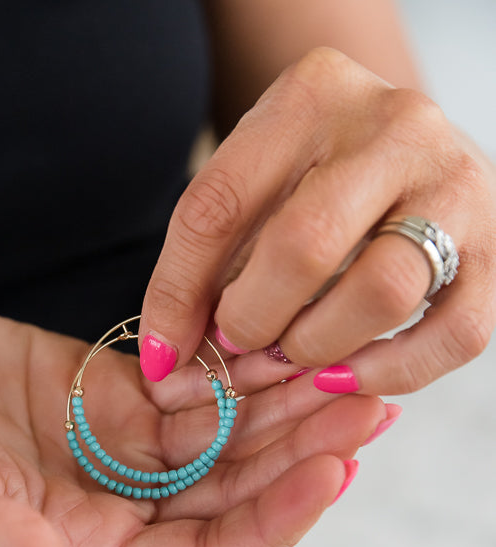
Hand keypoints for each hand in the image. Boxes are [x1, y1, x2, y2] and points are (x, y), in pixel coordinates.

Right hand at [0, 304, 389, 546]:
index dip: (270, 524)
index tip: (327, 475)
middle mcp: (118, 505)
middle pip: (235, 493)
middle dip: (301, 456)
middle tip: (365, 406)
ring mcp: (120, 447)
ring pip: (226, 435)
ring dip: (285, 405)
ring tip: (345, 362)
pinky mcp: (114, 391)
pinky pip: (193, 382)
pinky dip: (237, 364)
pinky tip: (280, 331)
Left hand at [139, 47, 495, 394]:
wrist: (410, 148)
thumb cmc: (315, 176)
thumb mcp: (254, 186)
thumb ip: (206, 260)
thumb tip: (167, 361)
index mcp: (311, 97)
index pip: (220, 204)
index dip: (180, 294)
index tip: (165, 355)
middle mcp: (394, 129)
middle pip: (306, 246)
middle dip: (255, 320)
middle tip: (240, 347)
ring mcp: (455, 186)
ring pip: (383, 291)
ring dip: (319, 347)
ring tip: (293, 356)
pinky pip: (454, 334)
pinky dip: (392, 371)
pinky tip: (345, 376)